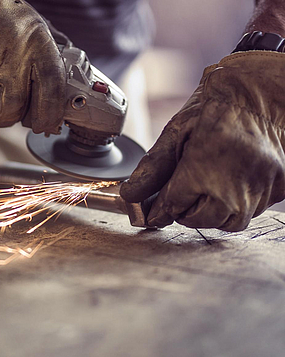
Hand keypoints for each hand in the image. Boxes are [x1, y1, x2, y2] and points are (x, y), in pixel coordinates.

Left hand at [120, 52, 284, 231]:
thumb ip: (153, 167)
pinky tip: (230, 185)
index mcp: (203, 169)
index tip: (153, 209)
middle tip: (180, 193)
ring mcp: (260, 190)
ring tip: (204, 191)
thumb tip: (131, 194)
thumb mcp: (177, 131)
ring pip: (227, 222)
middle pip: (198, 219)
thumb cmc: (219, 104)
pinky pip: (254, 211)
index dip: (159, 207)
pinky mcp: (279, 189)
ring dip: (210, 213)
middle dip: (183, 209)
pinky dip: (237, 205)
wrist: (264, 90)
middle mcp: (234, 186)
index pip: (172, 205)